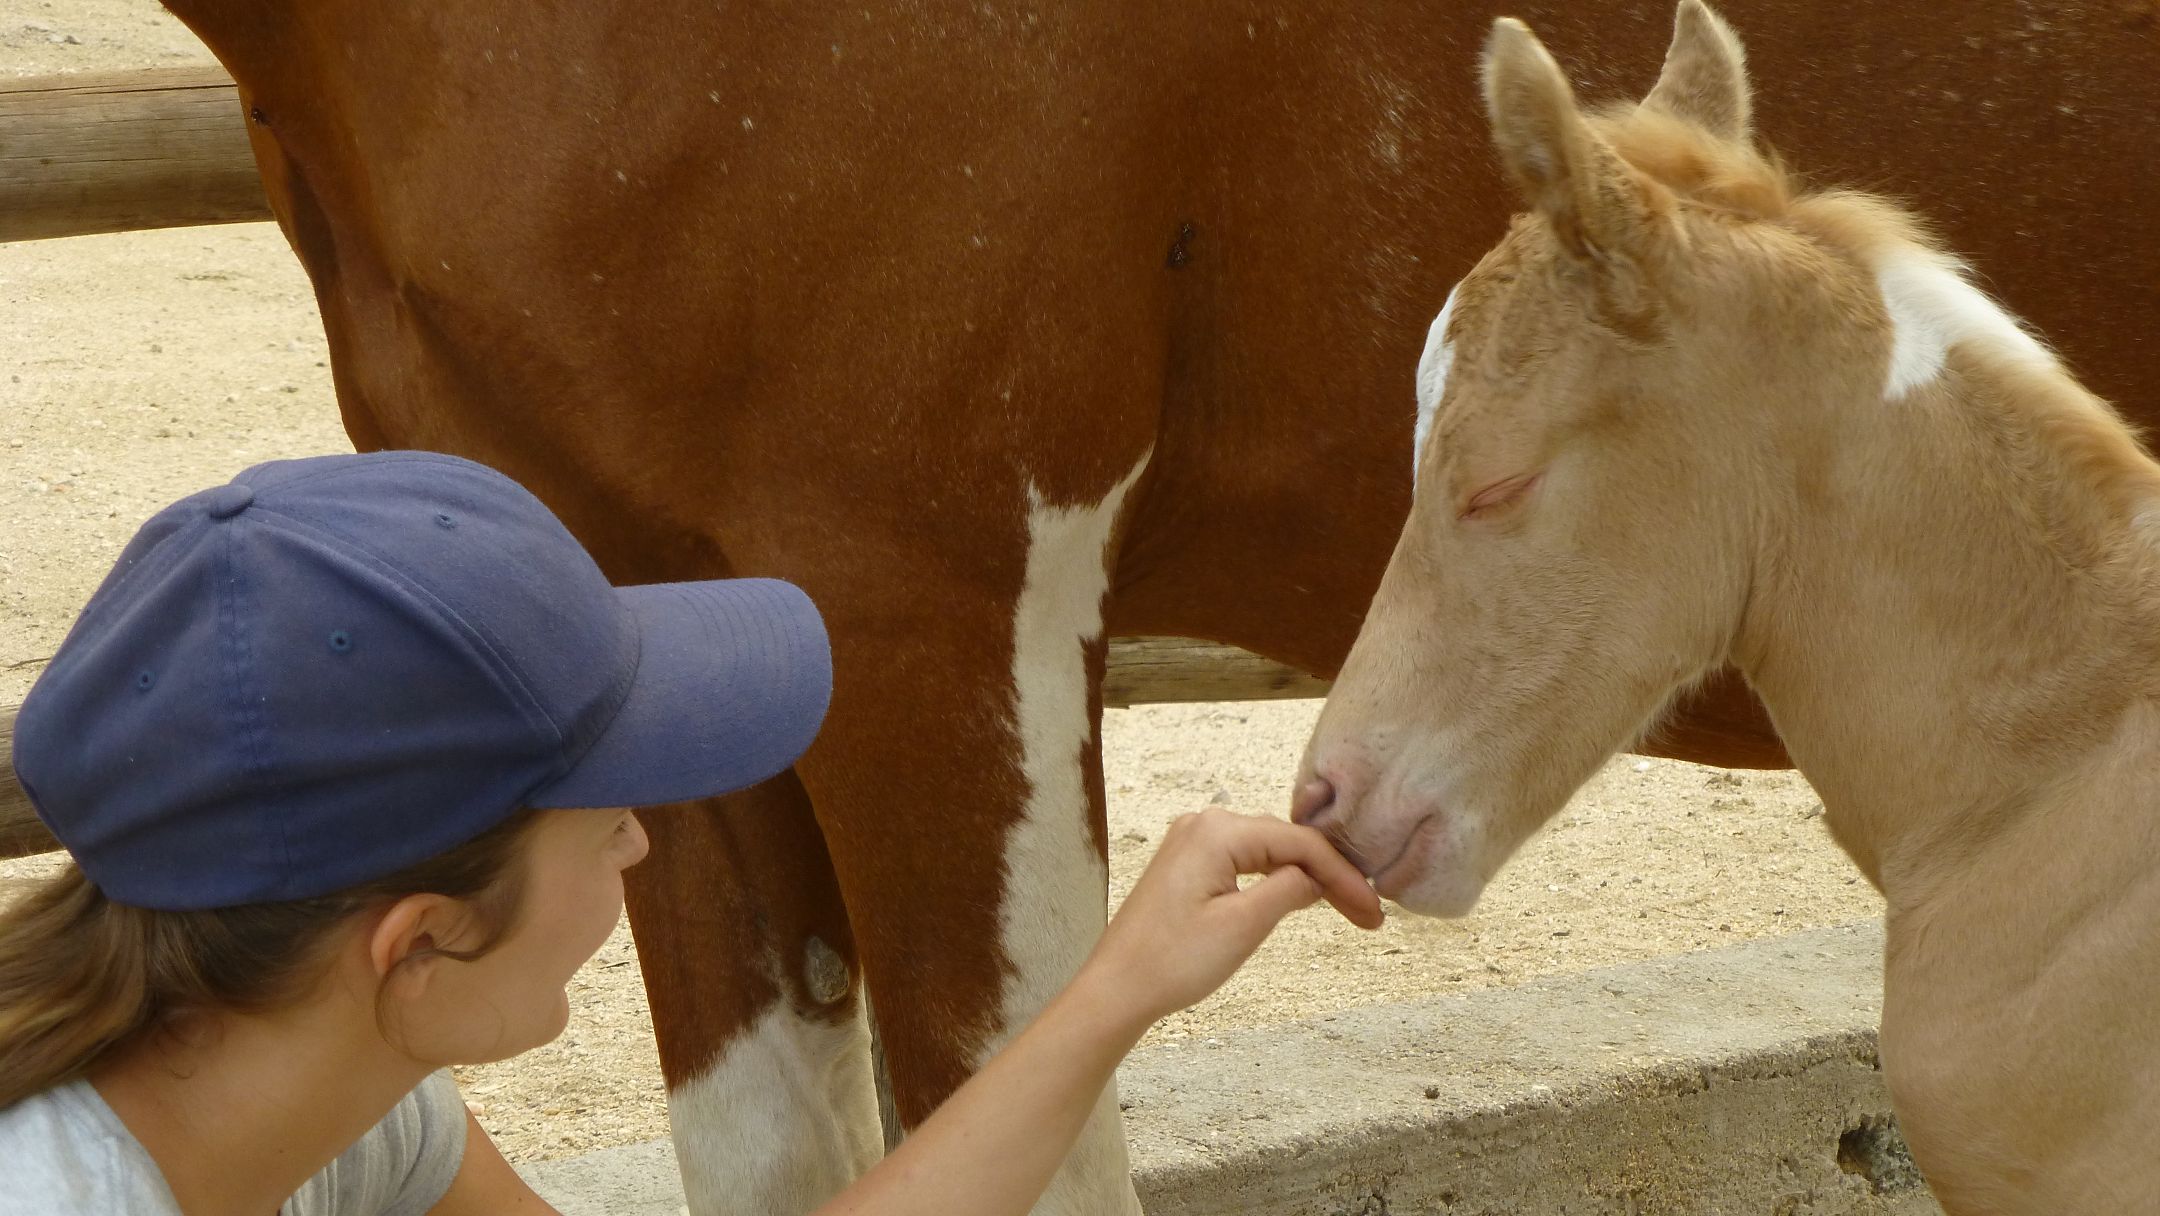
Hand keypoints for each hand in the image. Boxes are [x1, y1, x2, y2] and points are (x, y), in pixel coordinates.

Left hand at [1079, 807, 1384, 1029]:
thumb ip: (1289, 890)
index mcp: (1216, 831)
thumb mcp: (1244, 925)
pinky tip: (1304, 899)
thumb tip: (1318, 878)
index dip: (1342, 876)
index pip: (1299, 843)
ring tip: (1348, 910)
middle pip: (1286, 843)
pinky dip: (1277, 882)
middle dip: (1330, 877)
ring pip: (1269, 852)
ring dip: (1307, 880)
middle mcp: (1204, 824)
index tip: (1372, 910)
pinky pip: (1246, 863)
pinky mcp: (1188, 866)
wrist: (1117, 989)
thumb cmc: (1172, 961)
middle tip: (1369, 915)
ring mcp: (1192, 843)